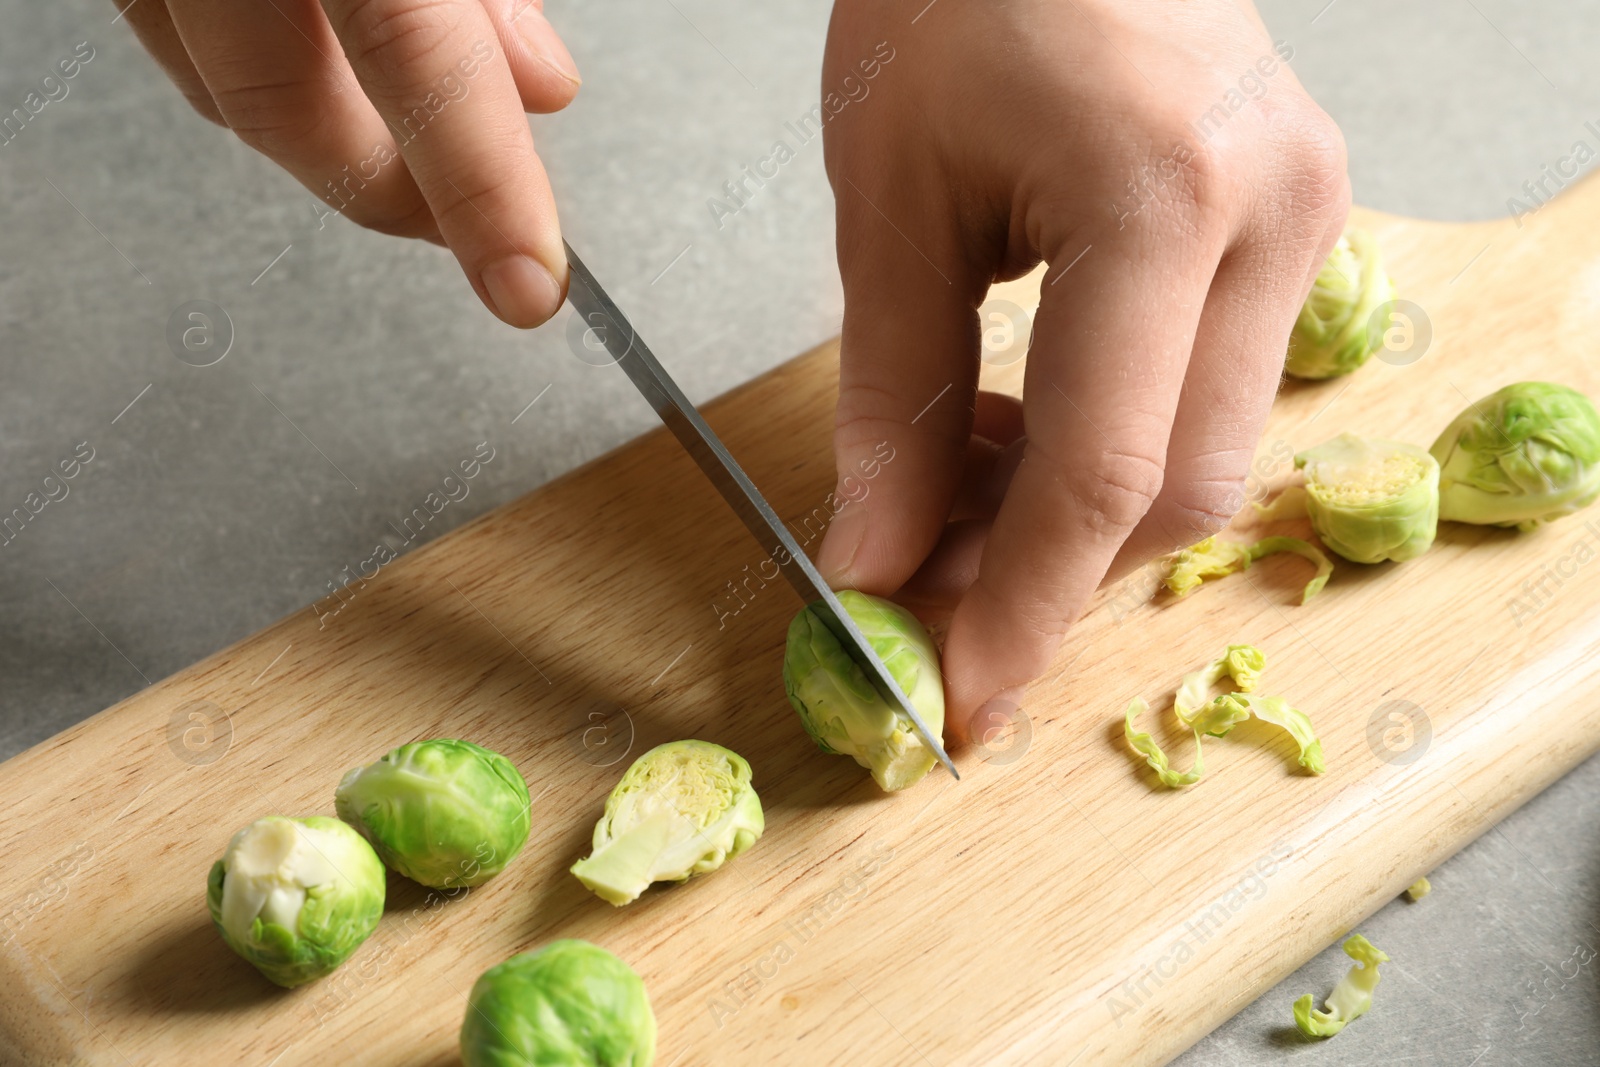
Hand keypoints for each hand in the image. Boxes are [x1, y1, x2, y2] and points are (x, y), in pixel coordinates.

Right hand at [116, 0, 578, 327]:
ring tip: (415, 146)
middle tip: (474, 222)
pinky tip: (336, 75)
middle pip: (287, 106)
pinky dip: (271, 78)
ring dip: (329, 137)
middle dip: (396, 189)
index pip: (411, 55)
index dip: (479, 183)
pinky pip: (180, 41)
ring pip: (220, 91)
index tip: (530, 283)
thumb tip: (543, 87)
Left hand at [815, 0, 1348, 743]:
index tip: (960, 696)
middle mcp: (1271, 216)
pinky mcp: (1287, 223)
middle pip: (1175, 489)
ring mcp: (1301, 217)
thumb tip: (874, 557)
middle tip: (924, 599)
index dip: (1023, 606)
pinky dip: (1106, 447)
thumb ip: (889, 396)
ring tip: (945, 499)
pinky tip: (1014, 431)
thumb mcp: (888, 202)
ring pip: (1203, 455)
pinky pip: (1209, 392)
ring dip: (1069, 516)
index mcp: (1164, 197)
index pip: (1102, 471)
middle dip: (1044, 574)